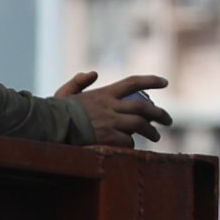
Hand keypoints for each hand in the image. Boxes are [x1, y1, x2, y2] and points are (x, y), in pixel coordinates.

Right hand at [55, 69, 173, 147]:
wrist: (51, 126)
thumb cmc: (56, 111)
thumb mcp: (66, 92)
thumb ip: (79, 81)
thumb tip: (93, 73)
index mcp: (104, 93)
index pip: (133, 82)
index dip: (151, 80)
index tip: (165, 82)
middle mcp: (111, 106)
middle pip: (143, 107)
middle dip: (159, 113)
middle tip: (168, 120)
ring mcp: (110, 122)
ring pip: (140, 125)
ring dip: (151, 131)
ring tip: (156, 137)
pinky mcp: (108, 138)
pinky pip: (127, 141)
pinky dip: (131, 144)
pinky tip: (132, 147)